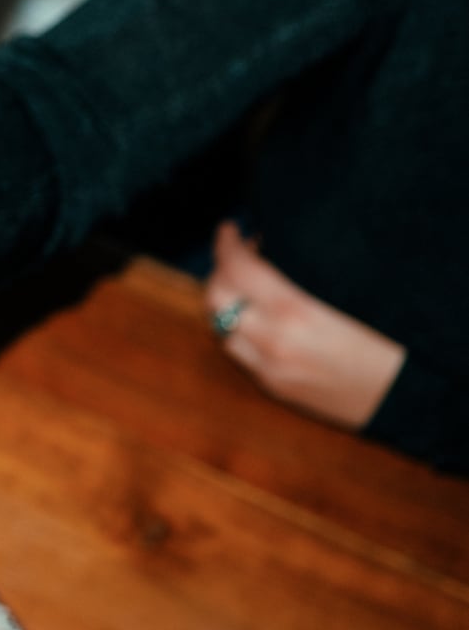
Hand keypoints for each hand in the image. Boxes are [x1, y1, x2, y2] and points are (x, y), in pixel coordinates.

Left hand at [204, 221, 404, 429]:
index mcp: (294, 312)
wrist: (413, 401)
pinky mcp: (275, 389)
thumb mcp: (355, 295)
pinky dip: (238, 330)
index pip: (238, 269)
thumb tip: (276, 244)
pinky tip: (257, 319)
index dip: (227, 243)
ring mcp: (269, 370)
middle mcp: (272, 342)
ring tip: (246, 286)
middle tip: (240, 255)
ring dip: (225, 302)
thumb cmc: (396, 342)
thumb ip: (307, 273)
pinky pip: (239, 354)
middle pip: (216, 297)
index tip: (229, 229)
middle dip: (221, 270)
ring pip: (220, 328)